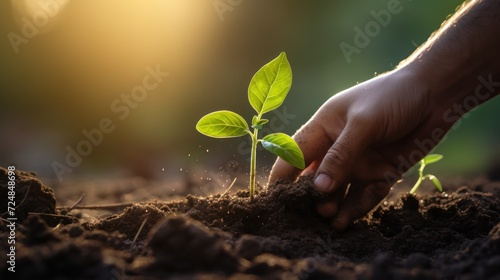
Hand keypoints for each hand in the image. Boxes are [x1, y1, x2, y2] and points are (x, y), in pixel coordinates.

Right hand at [269, 67, 450, 230]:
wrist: (435, 94)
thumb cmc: (392, 97)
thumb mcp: (363, 123)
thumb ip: (341, 156)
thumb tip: (319, 188)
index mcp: (323, 128)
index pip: (293, 156)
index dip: (281, 177)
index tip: (274, 202)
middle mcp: (336, 148)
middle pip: (313, 179)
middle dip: (308, 198)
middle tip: (307, 216)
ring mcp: (357, 163)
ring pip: (337, 192)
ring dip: (330, 206)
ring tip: (328, 220)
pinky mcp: (379, 174)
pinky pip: (363, 196)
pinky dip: (355, 208)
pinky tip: (345, 221)